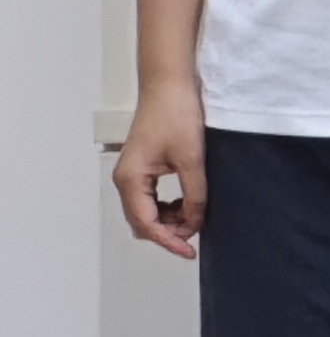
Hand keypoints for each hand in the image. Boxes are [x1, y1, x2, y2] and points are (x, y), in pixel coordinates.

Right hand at [113, 82, 207, 260]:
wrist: (170, 85)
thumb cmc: (176, 115)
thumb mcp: (191, 158)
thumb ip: (194, 194)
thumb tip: (195, 222)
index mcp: (131, 180)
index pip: (146, 223)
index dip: (168, 241)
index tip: (190, 252)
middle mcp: (126, 180)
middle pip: (142, 222)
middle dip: (168, 232)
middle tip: (196, 236)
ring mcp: (132, 174)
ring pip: (147, 211)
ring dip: (168, 220)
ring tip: (195, 219)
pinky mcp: (143, 167)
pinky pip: (151, 198)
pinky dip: (168, 207)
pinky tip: (187, 204)